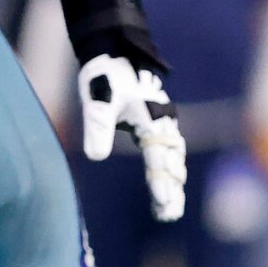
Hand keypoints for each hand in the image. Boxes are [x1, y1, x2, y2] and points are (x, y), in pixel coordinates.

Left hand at [80, 53, 186, 220]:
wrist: (113, 51)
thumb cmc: (105, 76)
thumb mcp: (98, 102)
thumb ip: (98, 128)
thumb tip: (95, 157)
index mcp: (153, 118)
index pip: (159, 156)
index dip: (160, 180)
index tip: (162, 201)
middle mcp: (162, 123)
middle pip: (171, 162)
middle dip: (171, 189)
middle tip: (168, 215)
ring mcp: (160, 123)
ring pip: (172, 158)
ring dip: (171, 182)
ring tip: (168, 208)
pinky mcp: (153, 123)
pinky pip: (165, 150)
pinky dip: (166, 169)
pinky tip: (164, 186)